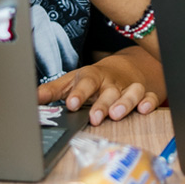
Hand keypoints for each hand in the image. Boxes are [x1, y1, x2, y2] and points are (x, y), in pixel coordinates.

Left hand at [36, 46, 165, 125]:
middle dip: (103, 104)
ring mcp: (130, 87)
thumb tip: (34, 98)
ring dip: (126, 102)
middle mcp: (112, 82)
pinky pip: (150, 97)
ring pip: (131, 92)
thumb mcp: (74, 80)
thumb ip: (54, 90)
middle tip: (96, 117)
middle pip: (109, 91)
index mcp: (94, 77)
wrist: (127, 67)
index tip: (71, 104)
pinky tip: (144, 109)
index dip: (79, 93)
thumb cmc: (96, 78)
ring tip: (117, 114)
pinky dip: (149, 102)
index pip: (86, 82)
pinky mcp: (146, 94)